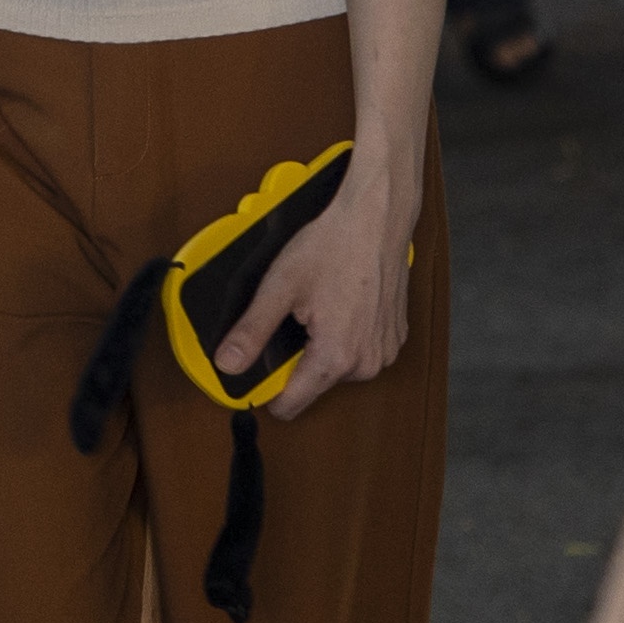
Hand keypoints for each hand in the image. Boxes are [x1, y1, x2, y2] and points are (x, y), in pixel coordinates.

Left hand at [223, 142, 417, 416]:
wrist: (377, 217)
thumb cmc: (333, 245)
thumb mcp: (280, 287)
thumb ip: (251, 331)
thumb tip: (228, 364)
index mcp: (335, 357)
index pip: (289, 405)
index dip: (266, 390)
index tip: (257, 367)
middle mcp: (365, 364)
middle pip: (313, 383)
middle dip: (298, 357)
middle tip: (296, 316)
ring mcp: (384, 352)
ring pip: (336, 368)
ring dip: (324, 346)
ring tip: (323, 305)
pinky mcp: (395, 338)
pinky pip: (359, 351)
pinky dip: (348, 335)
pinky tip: (343, 304)